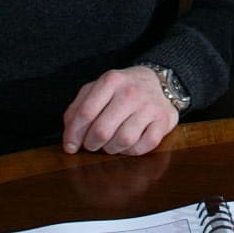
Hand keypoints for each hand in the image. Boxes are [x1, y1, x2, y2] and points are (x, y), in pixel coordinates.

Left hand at [62, 66, 181, 155]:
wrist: (159, 82)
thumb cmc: (122, 90)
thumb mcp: (97, 89)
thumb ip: (78, 108)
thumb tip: (69, 139)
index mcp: (111, 81)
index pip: (86, 112)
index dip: (74, 134)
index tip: (70, 146)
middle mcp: (131, 92)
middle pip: (102, 130)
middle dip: (91, 144)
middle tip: (92, 144)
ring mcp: (149, 107)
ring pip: (123, 140)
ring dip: (111, 149)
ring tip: (110, 144)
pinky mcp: (164, 121)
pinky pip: (143, 146)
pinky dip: (131, 151)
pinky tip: (127, 145)